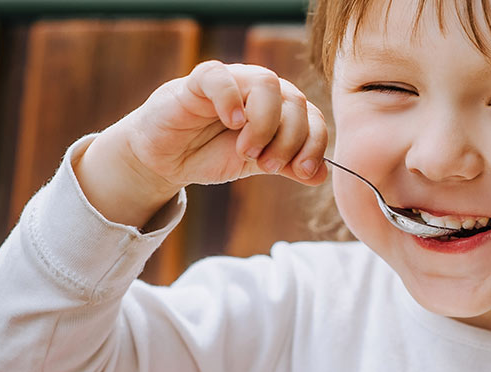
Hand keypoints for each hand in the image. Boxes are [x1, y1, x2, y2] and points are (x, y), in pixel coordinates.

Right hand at [76, 60, 327, 226]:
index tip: (303, 171)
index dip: (314, 144)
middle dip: (289, 140)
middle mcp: (261, 90)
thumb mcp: (256, 164)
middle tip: (267, 165)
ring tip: (246, 151)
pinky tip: (231, 123)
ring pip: (267, 83)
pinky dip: (232, 100)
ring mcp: (233, 81)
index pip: (312, 117)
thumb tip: (323, 175)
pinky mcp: (199, 81)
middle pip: (295, 102)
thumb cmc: (212, 155)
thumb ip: (289, 166)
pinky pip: (222, 77)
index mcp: (280, 108)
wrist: (167, 158)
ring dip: (264, 123)